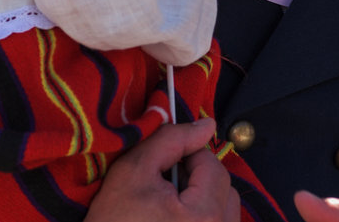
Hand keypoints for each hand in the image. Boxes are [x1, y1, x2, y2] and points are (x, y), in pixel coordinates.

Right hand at [86, 119, 239, 221]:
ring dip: (203, 199)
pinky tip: (173, 221)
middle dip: (197, 178)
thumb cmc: (114, 221)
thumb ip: (171, 140)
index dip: (188, 155)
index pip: (212, 164)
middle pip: (224, 188)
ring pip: (224, 209)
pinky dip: (202, 217)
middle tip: (164, 186)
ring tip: (169, 207)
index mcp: (205, 215)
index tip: (164, 164)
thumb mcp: (134, 170)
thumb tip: (206, 125)